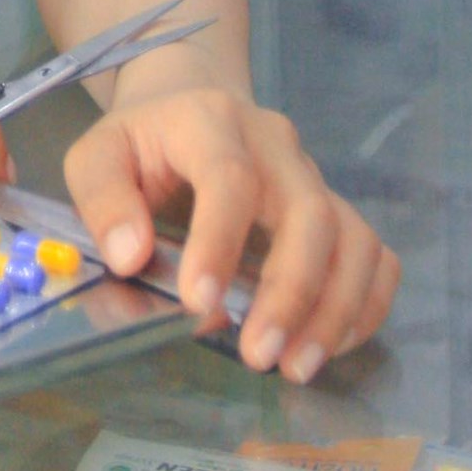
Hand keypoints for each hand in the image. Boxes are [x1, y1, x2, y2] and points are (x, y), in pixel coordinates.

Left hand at [64, 85, 398, 383]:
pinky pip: (375, 255)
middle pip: (309, 212)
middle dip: (290, 292)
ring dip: (334, 310)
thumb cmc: (139, 142)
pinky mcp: (336, 207)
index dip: (219, 243)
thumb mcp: (96, 156)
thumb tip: (130, 257)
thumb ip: (103, 200)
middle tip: (258, 354)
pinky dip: (364, 304)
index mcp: (208, 119)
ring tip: (295, 366)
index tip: (197, 303)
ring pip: (352, 238)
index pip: (229, 178)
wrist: (184, 103)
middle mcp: (273, 143)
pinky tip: (327, 344)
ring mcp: (312, 174)